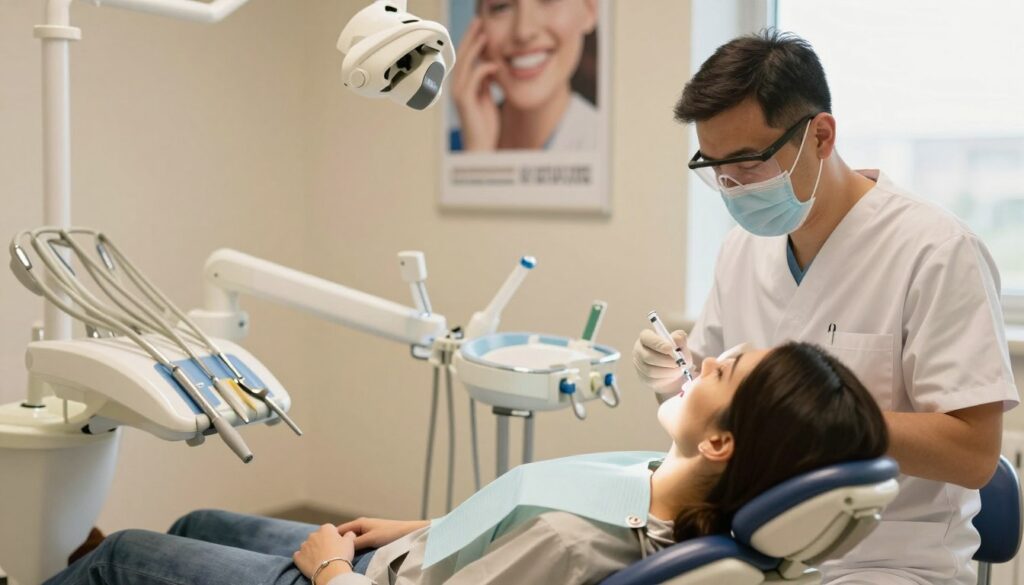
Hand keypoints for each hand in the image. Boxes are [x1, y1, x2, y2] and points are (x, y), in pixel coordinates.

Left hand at [293, 525, 354, 583]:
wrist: (330, 571)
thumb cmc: (341, 554)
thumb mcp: (350, 542)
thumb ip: (349, 535)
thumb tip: (349, 533)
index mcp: (326, 529)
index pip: (329, 529)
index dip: (333, 537)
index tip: (337, 544)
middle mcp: (313, 534)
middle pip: (317, 537)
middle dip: (321, 543)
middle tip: (329, 553)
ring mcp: (304, 546)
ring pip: (307, 546)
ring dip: (311, 550)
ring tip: (319, 559)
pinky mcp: (298, 557)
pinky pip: (298, 555)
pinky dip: (302, 558)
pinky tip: (309, 563)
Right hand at [336, 517, 428, 549]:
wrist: (407, 532)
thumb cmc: (390, 533)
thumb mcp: (370, 539)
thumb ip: (355, 543)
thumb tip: (341, 548)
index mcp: (359, 523)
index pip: (340, 530)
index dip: (331, 538)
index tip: (322, 546)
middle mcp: (362, 526)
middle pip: (345, 536)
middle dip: (338, 543)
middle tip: (329, 553)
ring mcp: (367, 532)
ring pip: (352, 541)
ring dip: (347, 547)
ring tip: (339, 555)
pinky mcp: (373, 538)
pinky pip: (359, 543)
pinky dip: (355, 548)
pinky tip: (352, 555)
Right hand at [450, 17, 500, 150]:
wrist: (482, 147)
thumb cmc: (484, 125)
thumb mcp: (487, 98)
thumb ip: (485, 82)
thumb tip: (490, 65)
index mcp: (462, 85)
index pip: (465, 58)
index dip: (472, 41)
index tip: (481, 27)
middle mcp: (457, 87)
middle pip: (462, 56)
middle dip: (470, 38)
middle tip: (479, 21)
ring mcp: (459, 94)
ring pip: (465, 65)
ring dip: (475, 48)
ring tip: (484, 34)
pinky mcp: (465, 102)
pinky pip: (474, 80)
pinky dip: (484, 69)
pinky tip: (495, 64)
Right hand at [632, 329, 693, 392]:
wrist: (677, 368)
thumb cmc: (678, 352)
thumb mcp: (681, 343)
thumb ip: (680, 338)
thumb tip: (677, 338)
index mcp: (646, 337)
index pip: (646, 338)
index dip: (658, 343)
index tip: (671, 349)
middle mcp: (639, 350)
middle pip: (648, 357)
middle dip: (666, 361)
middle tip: (679, 363)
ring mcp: (639, 365)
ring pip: (650, 371)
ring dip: (668, 371)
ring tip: (679, 369)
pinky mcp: (643, 378)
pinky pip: (653, 380)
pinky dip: (666, 379)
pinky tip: (673, 375)